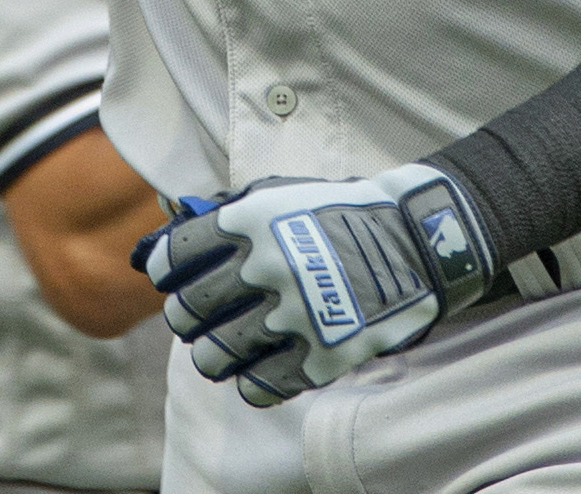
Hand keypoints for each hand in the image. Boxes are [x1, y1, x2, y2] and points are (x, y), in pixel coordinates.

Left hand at [136, 166, 493, 406]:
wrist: (414, 242)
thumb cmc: (335, 214)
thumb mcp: (275, 195)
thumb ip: (223, 214)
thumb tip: (168, 236)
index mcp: (250, 224)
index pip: (178, 256)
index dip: (166, 270)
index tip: (169, 279)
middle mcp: (266, 269)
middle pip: (192, 309)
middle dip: (185, 317)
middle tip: (193, 318)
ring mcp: (295, 314)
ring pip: (218, 353)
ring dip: (210, 356)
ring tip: (217, 352)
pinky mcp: (324, 354)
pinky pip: (263, 385)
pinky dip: (250, 385)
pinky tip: (253, 375)